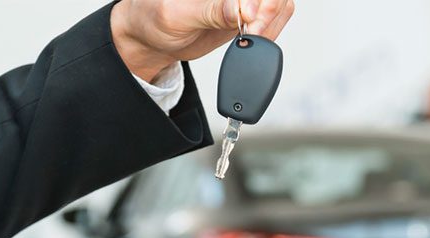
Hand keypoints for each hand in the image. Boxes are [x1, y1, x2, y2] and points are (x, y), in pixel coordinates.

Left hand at [111, 0, 295, 80]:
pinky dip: (270, 32)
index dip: (260, 0)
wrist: (150, 38)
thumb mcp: (177, 15)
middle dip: (269, 12)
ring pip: (280, 3)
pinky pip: (274, 18)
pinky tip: (251, 41)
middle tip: (251, 33)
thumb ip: (212, 11)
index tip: (250, 19)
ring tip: (250, 39)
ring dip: (272, 23)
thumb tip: (243, 10)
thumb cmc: (152, 17)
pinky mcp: (246, 12)